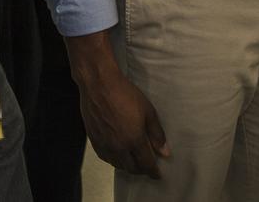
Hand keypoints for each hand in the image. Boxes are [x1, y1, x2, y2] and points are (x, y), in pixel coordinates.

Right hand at [68, 34, 169, 177]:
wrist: (98, 84)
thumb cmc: (125, 94)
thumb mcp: (148, 111)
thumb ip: (157, 134)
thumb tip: (165, 152)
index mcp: (134, 140)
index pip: (146, 164)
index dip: (153, 172)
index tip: (157, 174)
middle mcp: (118, 146)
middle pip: (131, 168)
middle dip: (141, 170)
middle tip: (146, 166)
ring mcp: (104, 144)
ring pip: (117, 164)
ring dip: (127, 166)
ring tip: (133, 161)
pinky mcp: (94, 139)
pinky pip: (105, 157)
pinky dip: (113, 160)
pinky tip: (117, 154)